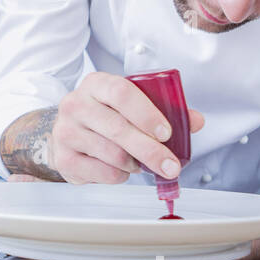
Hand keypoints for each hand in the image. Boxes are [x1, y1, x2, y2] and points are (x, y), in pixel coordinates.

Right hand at [49, 72, 204, 183]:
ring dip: (135, 164)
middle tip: (170, 165)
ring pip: (112, 154)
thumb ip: (164, 110)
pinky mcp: (64, 158)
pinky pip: (104, 172)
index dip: (147, 113)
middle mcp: (76, 104)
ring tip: (138, 162)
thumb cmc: (104, 116)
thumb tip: (195, 121)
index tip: (166, 132)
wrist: (67, 133)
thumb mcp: (130, 105)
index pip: (121, 92)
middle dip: (150, 150)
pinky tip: (121, 167)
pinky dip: (121, 175)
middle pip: (118, 128)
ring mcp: (66, 131)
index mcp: (96, 84)